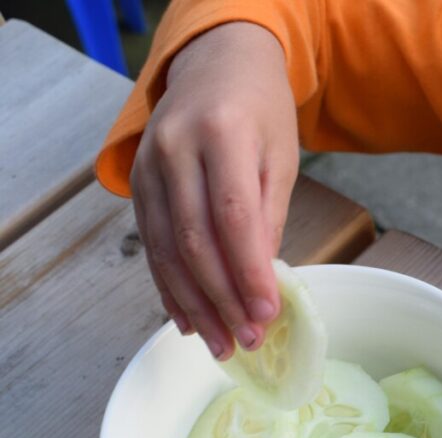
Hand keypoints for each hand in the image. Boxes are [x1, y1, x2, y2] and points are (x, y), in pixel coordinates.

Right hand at [130, 21, 298, 358]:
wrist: (216, 65)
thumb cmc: (260, 111)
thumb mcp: (281, 156)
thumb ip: (269, 215)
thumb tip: (261, 280)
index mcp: (221, 134)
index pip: (234, 218)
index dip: (248, 273)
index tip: (266, 315)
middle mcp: (175, 149)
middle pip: (195, 240)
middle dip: (222, 299)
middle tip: (246, 340)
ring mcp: (148, 167)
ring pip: (168, 250)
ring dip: (195, 304)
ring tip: (220, 345)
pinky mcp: (136, 184)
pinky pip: (151, 245)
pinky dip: (170, 287)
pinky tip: (189, 319)